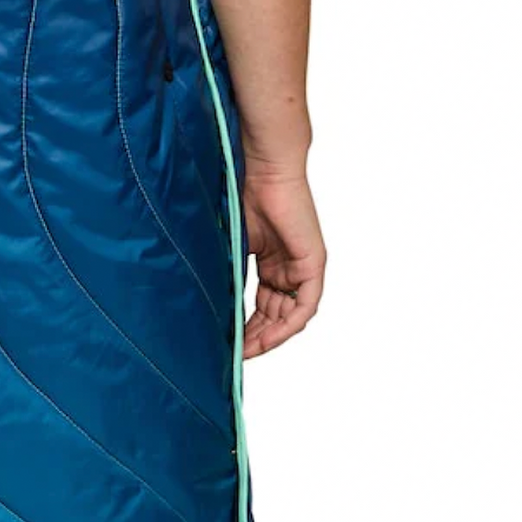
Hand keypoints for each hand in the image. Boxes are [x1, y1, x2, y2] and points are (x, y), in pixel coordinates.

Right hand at [240, 167, 325, 358]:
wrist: (261, 167)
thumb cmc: (242, 193)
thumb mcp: (230, 244)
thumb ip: (227, 272)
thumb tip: (207, 304)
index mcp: (270, 261)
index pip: (261, 305)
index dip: (246, 327)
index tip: (229, 344)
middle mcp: (288, 267)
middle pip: (275, 314)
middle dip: (256, 337)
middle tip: (236, 354)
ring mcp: (302, 266)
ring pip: (290, 315)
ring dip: (270, 335)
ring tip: (246, 349)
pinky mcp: (313, 262)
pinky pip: (305, 304)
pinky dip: (288, 323)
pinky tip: (270, 336)